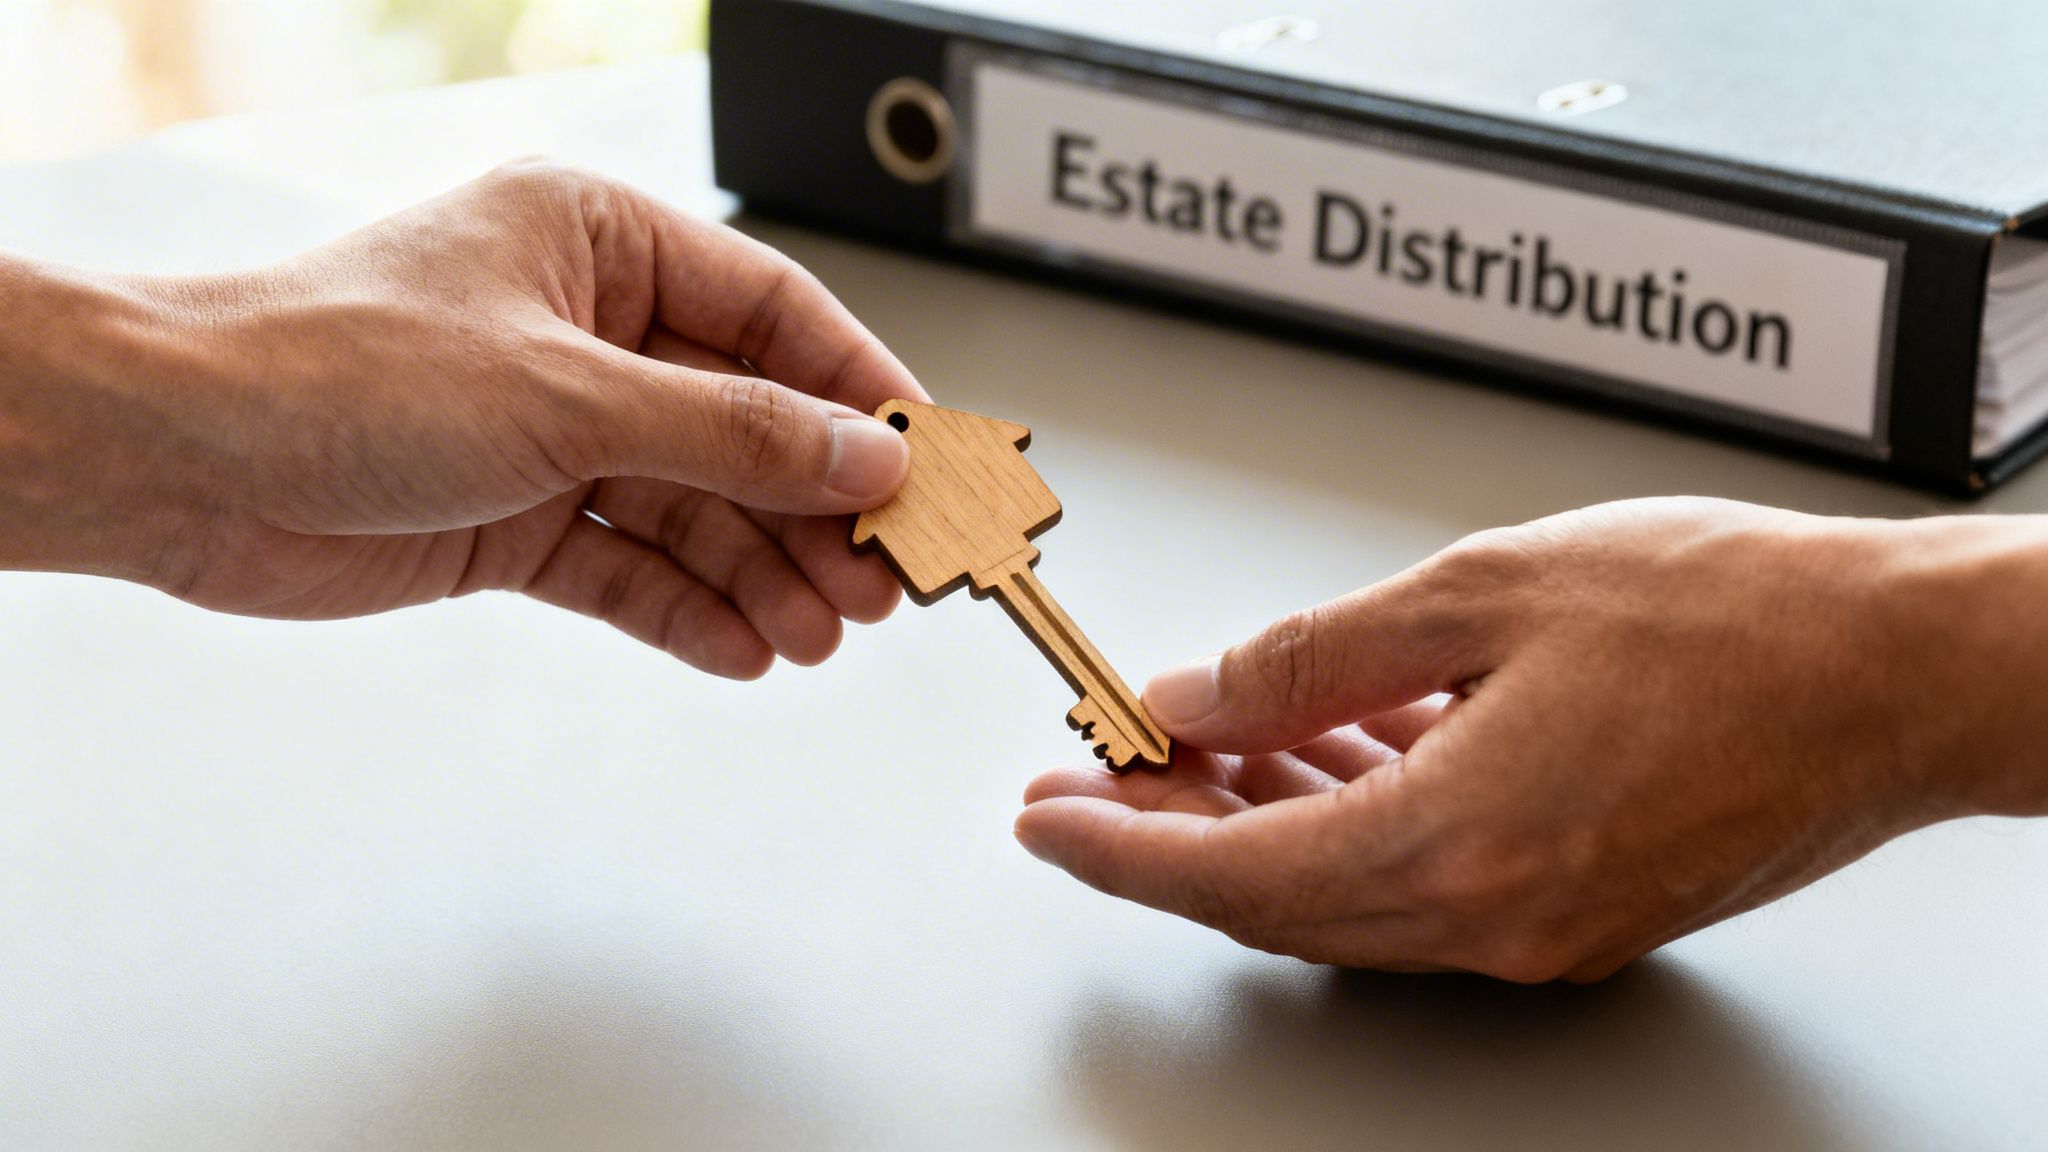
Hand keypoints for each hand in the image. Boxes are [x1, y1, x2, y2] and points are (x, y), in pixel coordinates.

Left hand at [1, 161, 926, 676]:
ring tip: (822, 632)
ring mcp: (552, 434)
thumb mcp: (566, 394)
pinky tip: (746, 648)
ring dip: (762, 573)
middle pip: (744, 424)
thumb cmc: (332, 370)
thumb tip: (860, 456)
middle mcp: (584, 335)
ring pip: (695, 509)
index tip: (927, 459)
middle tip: (886, 576)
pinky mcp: (515, 521)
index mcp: (598, 246)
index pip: (772, 315)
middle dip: (815, 507)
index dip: (858, 391)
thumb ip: (728, 433)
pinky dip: (687, 610)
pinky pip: (630, 569)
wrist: (174, 462)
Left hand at [1017, 498, 2047, 980]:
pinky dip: (1353, 817)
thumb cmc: (1734, 616)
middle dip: (1170, 834)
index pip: (1232, 876)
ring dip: (1258, 823)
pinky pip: (1423, 877)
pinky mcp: (1582, 906)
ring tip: (1191, 749)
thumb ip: (1312, 656)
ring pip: (1347, 891)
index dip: (1119, 848)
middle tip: (1096, 772)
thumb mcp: (1485, 591)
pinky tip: (1327, 743)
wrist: (1902, 670)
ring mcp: (1544, 926)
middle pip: (1277, 896)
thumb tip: (1195, 696)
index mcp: (1461, 843)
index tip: (1043, 819)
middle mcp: (1497, 916)